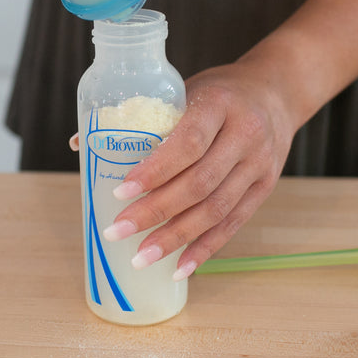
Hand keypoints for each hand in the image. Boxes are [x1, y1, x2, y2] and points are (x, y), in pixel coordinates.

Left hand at [103, 60, 296, 280]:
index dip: (154, 171)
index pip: (187, 143)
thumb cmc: (220, 91)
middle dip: (155, 212)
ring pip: (216, 209)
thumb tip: (81, 143)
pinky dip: (205, 249)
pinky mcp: (265, 187)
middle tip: (118, 231)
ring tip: (140, 257)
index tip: (120, 191)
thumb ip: (141, 116)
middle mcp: (245, 135)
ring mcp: (259, 164)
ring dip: (175, 238)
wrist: (276, 93)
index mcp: (220, 103)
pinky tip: (180, 268)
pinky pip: (234, 223)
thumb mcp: (185, 89)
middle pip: (199, 183)